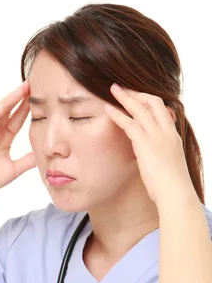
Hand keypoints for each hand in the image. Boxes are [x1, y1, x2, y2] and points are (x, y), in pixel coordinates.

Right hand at [0, 80, 35, 200]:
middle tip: (32, 84)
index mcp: (4, 138)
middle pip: (9, 111)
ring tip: (21, 89)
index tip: (40, 97)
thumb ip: (27, 161)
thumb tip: (44, 155)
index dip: (27, 108)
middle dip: (20, 98)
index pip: (18, 119)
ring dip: (9, 100)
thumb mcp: (14, 169)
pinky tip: (3, 106)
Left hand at [105, 84, 193, 206]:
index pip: (163, 110)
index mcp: (173, 136)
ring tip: (112, 89)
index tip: (137, 97)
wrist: (175, 194)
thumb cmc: (170, 186)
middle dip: (137, 93)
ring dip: (125, 97)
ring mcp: (157, 136)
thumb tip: (150, 157)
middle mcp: (166, 132)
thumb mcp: (167, 165)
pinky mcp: (145, 143)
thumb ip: (159, 155)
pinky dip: (117, 114)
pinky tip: (107, 109)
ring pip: (140, 108)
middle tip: (122, 88)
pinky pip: (129, 123)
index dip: (149, 101)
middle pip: (153, 102)